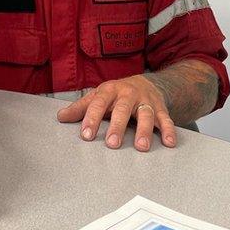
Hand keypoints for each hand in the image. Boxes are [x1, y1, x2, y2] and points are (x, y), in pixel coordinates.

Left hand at [56, 75, 176, 151]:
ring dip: (144, 131)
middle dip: (117, 127)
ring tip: (141, 147)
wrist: (146, 82)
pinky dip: (169, 130)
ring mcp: (146, 101)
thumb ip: (81, 108)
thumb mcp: (98, 96)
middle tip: (112, 144)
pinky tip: (169, 143)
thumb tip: (60, 117)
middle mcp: (128, 94)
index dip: (91, 119)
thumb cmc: (117, 94)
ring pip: (146, 115)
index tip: (86, 135)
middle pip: (122, 110)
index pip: (98, 104)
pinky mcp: (161, 108)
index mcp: (110, 90)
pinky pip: (166, 119)